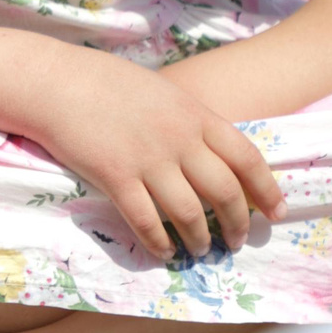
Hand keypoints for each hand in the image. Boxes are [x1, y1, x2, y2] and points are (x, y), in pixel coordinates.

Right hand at [0, 30, 283, 261]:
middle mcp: (179, 139)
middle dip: (237, 224)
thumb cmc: (106, 83)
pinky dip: (160, 243)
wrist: (56, 81)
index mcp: (195, 114)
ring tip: (201, 250)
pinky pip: (147, 221)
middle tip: (236, 240)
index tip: (275, 212)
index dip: (267, 189)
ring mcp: (148, 160)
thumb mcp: (162, 93)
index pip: (247, 157)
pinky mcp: (115, 177)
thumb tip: (212, 151)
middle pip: (225, 192)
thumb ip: (190, 121)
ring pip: (190, 213)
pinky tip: (164, 251)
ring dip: (200, 239)